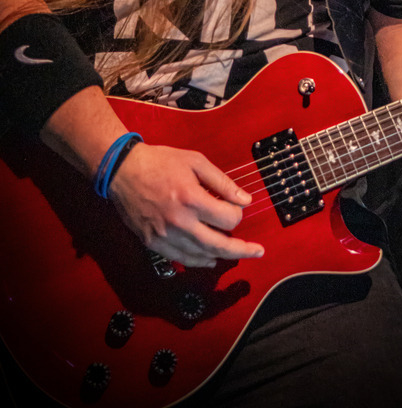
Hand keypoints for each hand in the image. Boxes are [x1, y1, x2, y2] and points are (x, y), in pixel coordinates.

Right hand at [108, 143, 264, 267]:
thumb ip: (222, 182)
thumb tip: (245, 199)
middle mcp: (179, 222)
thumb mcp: (195, 161)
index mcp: (191, 199)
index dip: (237, 213)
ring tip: (237, 253)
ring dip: (221, 256)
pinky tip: (209, 259)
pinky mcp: (153, 243)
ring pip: (200, 256)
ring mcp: (164, 236)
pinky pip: (181, 259)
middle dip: (242, 249)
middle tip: (258, 251)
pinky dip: (198, 261)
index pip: (227, 218)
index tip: (236, 206)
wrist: (122, 170)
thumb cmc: (160, 162)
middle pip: (218, 245)